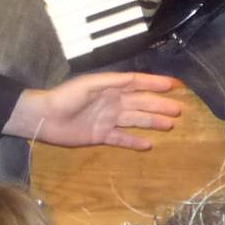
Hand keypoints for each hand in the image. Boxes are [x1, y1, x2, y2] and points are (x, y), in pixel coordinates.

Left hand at [8, 72, 183, 150]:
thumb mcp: (90, 84)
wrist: (45, 118)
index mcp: (111, 87)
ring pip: (135, 120)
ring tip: (170, 124)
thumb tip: (136, 79)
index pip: (138, 83)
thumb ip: (113, 82)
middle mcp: (113, 102)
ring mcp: (108, 120)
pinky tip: (149, 144)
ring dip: (152, 122)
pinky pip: (122, 138)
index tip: (174, 85)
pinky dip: (135, 141)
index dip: (155, 83)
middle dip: (160, 105)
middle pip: (141, 103)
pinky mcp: (101, 135)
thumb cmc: (66, 96)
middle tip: (179, 109)